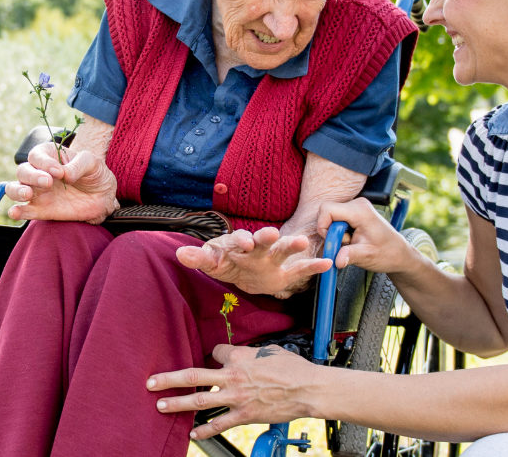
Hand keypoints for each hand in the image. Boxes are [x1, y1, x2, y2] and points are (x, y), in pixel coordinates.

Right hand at [4, 142, 117, 223]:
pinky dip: (16, 211)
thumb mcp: (92, 163)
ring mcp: (38, 192)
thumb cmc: (95, 174)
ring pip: (14, 189)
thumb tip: (65, 174)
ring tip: (27, 194)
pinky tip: (16, 212)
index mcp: (50, 156)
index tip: (59, 171)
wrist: (103, 196)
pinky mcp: (41, 210)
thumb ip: (78, 165)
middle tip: (48, 182)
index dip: (44, 162)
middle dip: (32, 176)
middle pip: (22, 171)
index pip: (37, 155)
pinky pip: (23, 211)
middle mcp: (39, 173)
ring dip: (16, 191)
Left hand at [147, 343, 317, 438]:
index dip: (213, 355)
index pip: (216, 352)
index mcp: (239, 357)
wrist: (308, 388)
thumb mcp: (271, 351)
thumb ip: (252, 354)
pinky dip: (204, 429)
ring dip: (177, 403)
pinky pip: (219, 424)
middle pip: (193, 375)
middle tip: (151, 382)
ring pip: (199, 399)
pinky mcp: (244, 415)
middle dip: (169, 379)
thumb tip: (246, 356)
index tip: (213, 359)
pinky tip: (193, 433)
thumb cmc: (294, 369)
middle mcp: (233, 376)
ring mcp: (236, 397)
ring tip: (161, 405)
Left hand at [176, 228, 330, 297]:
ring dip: (292, 246)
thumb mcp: (211, 263)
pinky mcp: (284, 273)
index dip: (241, 240)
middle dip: (266, 237)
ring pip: (283, 251)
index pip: (240, 239)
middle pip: (263, 240)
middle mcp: (258, 249)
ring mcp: (273, 260)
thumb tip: (179, 253)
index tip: (243, 242)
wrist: (245, 274)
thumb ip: (198, 258)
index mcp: (239, 244)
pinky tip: (328, 264)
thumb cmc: (227, 263)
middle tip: (272, 233)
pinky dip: (313, 267)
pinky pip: (300, 270)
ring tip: (304, 243)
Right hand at [317, 198, 418, 273]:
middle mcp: (358, 205)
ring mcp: (357, 207)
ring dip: (336, 233)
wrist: (399, 253)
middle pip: (328, 213)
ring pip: (332, 217)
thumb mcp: (366, 256)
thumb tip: (336, 260)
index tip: (331, 240)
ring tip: (351, 242)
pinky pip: (338, 219)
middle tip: (345, 244)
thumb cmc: (387, 253)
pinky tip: (352, 239)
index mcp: (360, 211)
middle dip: (331, 231)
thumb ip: (349, 255)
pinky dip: (340, 232)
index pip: (327, 209)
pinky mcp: (356, 212)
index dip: (323, 225)